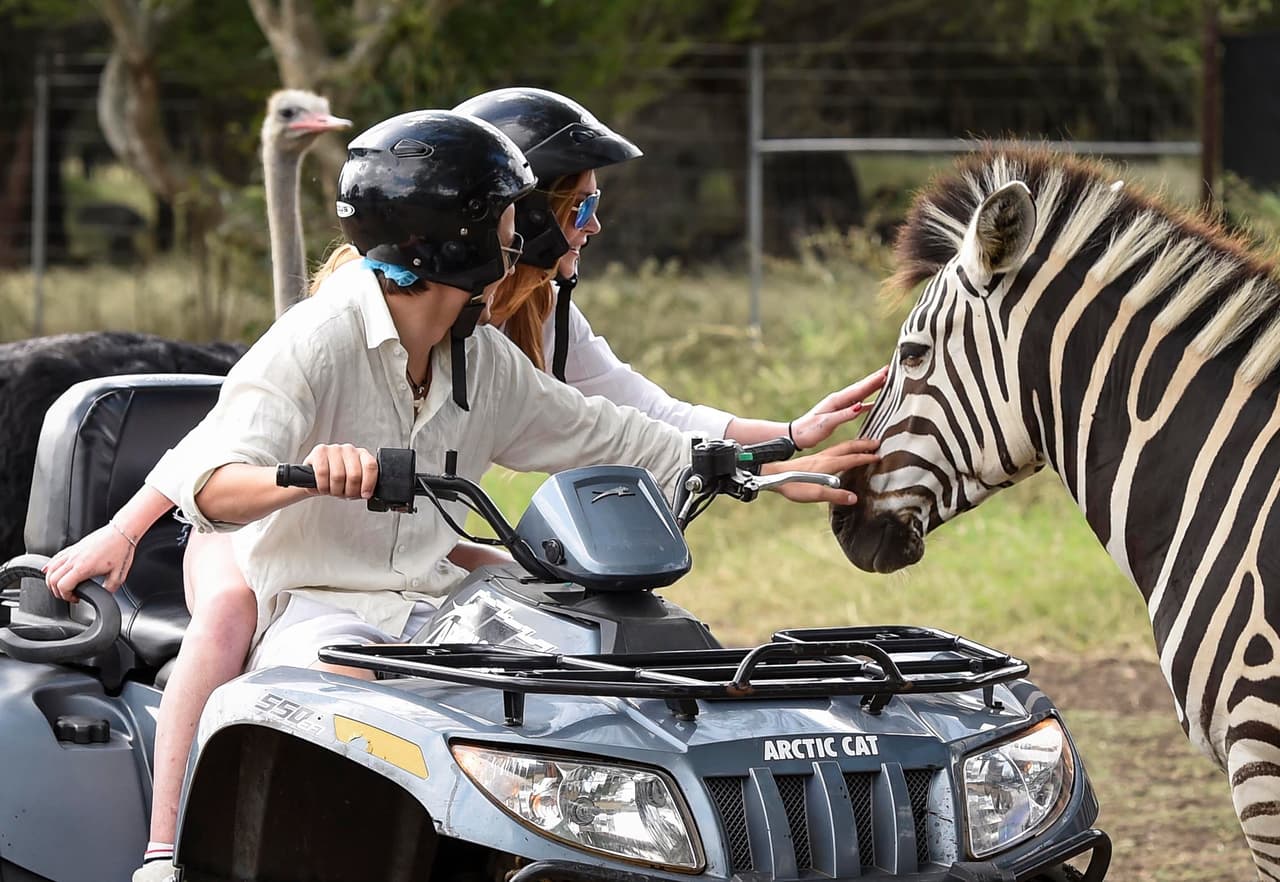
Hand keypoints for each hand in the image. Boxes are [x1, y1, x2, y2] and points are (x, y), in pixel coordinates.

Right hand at [43, 523, 135, 600]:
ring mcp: (71, 552)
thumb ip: (110, 588)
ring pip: (50, 569)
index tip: (75, 598)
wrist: (122, 532)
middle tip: (68, 595)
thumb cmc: (121, 550)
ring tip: (60, 586)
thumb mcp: (119, 575)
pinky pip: (54, 559)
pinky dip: (50, 567)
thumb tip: (105, 596)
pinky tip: (51, 571)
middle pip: (52, 580)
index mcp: (83, 567)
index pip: (62, 586)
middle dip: (57, 591)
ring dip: (51, 581)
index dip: (66, 596)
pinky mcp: (72, 547)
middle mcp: (73, 559)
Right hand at [304, 443, 378, 498]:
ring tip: (333, 491)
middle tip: (345, 494)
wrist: (316, 477)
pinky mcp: (320, 451)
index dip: (368, 483)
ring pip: (338, 475)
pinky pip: (322, 472)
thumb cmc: (338, 481)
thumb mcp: (354, 485)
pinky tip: (323, 487)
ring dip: (335, 490)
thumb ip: (363, 486)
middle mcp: (350, 450)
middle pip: (354, 474)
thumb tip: (367, 493)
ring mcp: (335, 449)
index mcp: (363, 456)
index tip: (364, 494)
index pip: (370, 466)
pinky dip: (323, 486)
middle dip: (350, 491)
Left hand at [760, 438, 880, 504]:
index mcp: (829, 464)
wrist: (772, 475)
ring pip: (841, 446)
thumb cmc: (792, 484)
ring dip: (855, 444)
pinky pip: (834, 449)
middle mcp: (825, 457)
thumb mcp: (815, 494)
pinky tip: (841, 453)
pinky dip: (844, 448)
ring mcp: (819, 457)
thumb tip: (854, 498)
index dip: (867, 457)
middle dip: (864, 444)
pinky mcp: (813, 459)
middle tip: (877, 442)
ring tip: (864, 443)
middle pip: (849, 447)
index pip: (853, 458)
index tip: (880, 456)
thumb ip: (835, 496)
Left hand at [788, 366, 888, 449]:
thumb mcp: (827, 423)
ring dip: (873, 387)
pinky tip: (875, 403)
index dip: (873, 382)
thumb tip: (860, 406)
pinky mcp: (840, 412)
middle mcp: (839, 399)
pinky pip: (858, 404)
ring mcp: (840, 405)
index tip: (886, 373)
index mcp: (836, 400)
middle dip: (875, 379)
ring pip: (860, 394)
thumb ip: (844, 415)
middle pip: (861, 387)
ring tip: (886, 380)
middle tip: (890, 369)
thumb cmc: (810, 430)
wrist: (797, 435)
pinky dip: (868, 402)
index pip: (859, 389)